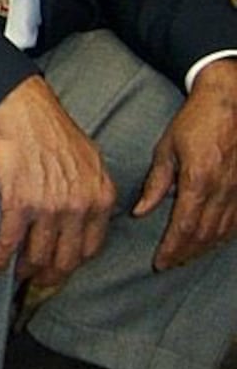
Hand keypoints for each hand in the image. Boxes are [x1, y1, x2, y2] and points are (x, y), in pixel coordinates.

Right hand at [0, 75, 115, 287]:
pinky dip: (0, 258)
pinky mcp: (18, 203)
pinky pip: (9, 241)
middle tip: (39, 281)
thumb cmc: (55, 130)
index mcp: (100, 199)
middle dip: (51, 275)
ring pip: (37, 255)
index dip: (74, 264)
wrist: (25, 111)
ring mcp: (48, 207)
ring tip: (17, 274)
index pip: (91, 249)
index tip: (62, 268)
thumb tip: (92, 212)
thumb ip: (95, 191)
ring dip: (25, 270)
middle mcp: (78, 208)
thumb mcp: (92, 160)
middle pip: (65, 258)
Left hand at [135, 58, 236, 269]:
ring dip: (204, 248)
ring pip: (223, 232)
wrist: (231, 103)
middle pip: (204, 235)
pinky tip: (211, 241)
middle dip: (186, 253)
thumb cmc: (195, 122)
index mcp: (198, 181)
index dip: (172, 248)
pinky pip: (236, 221)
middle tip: (169, 264)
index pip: (184, 227)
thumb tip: (141, 212)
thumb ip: (156, 183)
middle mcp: (222, 190)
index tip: (160, 263)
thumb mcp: (167, 149)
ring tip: (186, 257)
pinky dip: (223, 236)